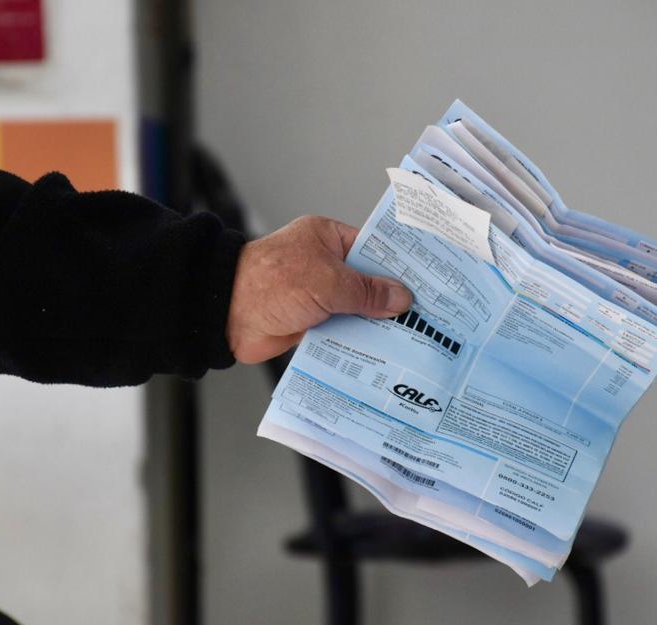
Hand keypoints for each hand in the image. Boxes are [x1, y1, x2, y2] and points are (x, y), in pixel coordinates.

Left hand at [227, 215, 411, 362]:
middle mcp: (325, 266)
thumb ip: (365, 290)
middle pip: (368, 283)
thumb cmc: (268, 282)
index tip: (428, 277)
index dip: (400, 263)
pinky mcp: (311, 324)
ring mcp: (318, 296)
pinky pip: (343, 333)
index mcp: (328, 240)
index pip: (374, 248)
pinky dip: (359, 342)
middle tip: (429, 313)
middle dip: (392, 299)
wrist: (227, 316)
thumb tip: (400, 297)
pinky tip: (383, 352)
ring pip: (358, 311)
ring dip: (377, 325)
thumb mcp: (326, 281)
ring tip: (415, 336)